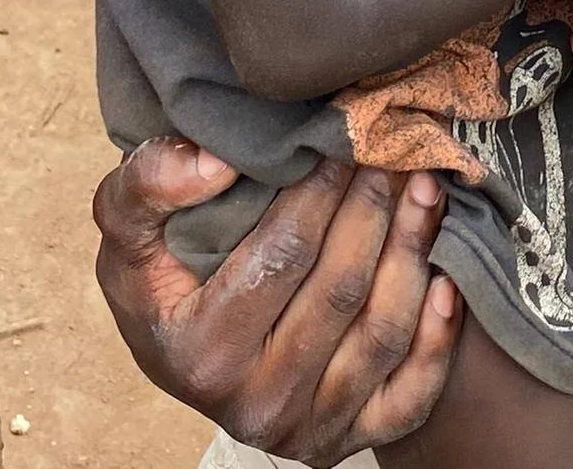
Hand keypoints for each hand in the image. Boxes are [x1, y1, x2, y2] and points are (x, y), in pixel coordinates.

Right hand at [92, 140, 459, 465]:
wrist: (183, 357)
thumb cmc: (164, 286)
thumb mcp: (126, 237)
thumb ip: (146, 187)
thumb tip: (216, 160)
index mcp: (202, 354)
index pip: (283, 254)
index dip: (321, 187)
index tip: (342, 134)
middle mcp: (257, 402)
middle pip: (341, 289)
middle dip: (375, 206)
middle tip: (396, 146)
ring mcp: (307, 427)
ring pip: (382, 334)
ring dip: (414, 251)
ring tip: (426, 188)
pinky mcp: (347, 440)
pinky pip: (410, 399)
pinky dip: (438, 342)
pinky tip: (447, 282)